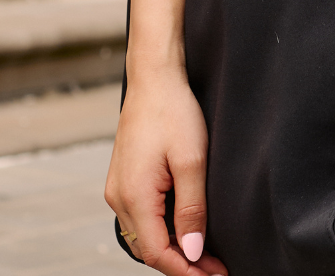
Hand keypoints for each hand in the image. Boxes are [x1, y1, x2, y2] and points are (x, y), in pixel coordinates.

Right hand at [105, 68, 225, 274]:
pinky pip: (141, 217)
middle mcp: (119, 199)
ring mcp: (118, 189)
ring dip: (172, 248)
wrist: (154, 79)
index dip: (186, 270)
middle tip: (216, 270)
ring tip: (205, 256)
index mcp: (133, 197)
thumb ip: (192, 208)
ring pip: (144, 235)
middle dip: (182, 264)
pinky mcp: (124, 180)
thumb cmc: (174, 113)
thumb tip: (193, 252)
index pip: (158, 253)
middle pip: (149, 248)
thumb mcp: (192, 160)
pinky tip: (185, 229)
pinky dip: (163, 230)